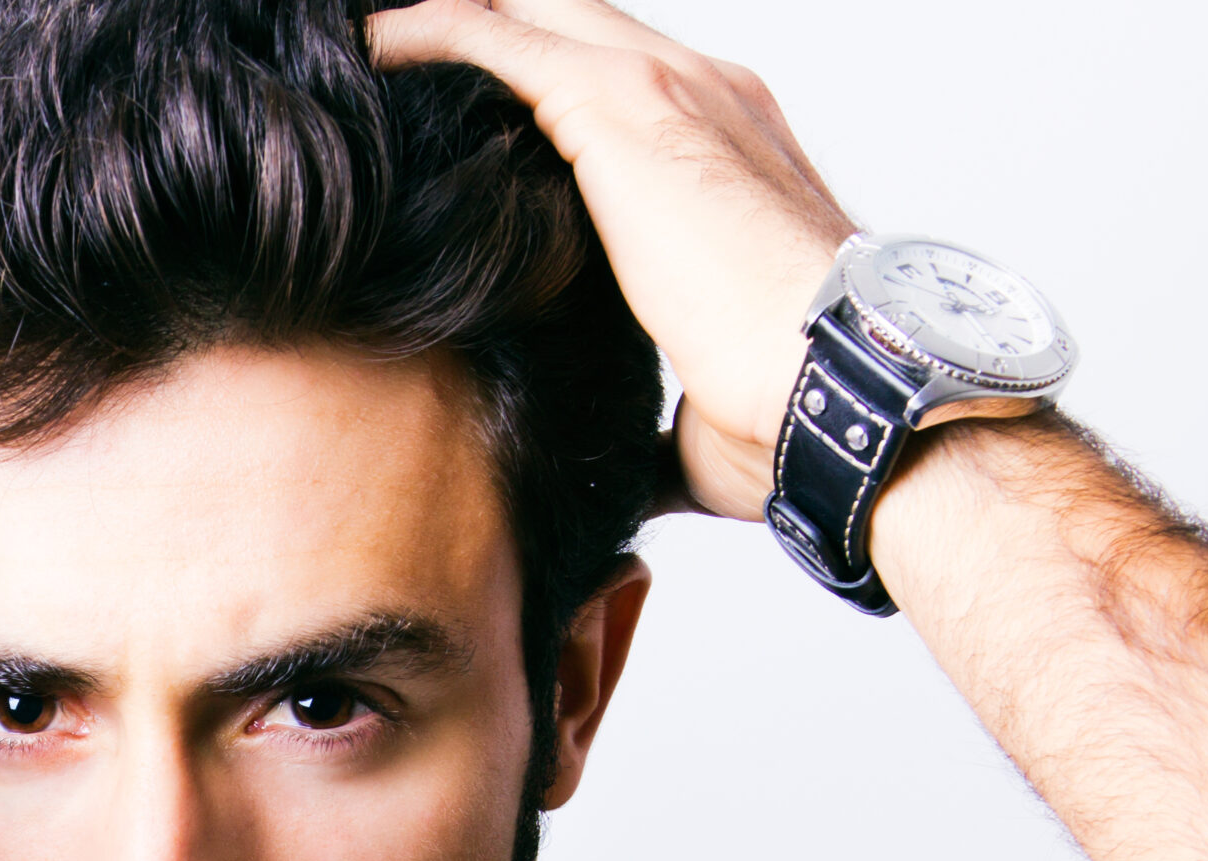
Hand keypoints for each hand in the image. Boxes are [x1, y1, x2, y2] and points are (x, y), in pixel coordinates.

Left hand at [370, 0, 856, 521]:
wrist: (839, 381)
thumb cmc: (788, 408)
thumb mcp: (705, 403)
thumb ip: (659, 413)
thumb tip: (627, 468)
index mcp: (735, 150)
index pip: (621, 87)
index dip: (544, 86)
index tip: (469, 115)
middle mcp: (708, 93)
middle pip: (574, 20)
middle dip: (492, 24)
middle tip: (397, 42)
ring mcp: (667, 87)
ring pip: (535, 10)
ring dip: (449, 21)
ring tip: (368, 38)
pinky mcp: (617, 103)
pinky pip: (494, 36)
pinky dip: (427, 32)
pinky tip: (370, 47)